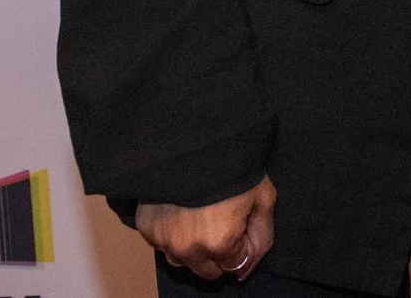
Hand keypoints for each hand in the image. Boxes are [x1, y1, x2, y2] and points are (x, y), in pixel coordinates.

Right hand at [135, 176, 275, 281]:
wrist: (197, 140)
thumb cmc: (235, 166)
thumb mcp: (263, 199)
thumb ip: (261, 238)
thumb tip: (246, 269)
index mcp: (220, 244)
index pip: (234, 265)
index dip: (242, 245)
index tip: (241, 223)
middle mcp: (188, 249)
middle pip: (207, 270)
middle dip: (219, 253)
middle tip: (222, 221)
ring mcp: (164, 240)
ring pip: (182, 260)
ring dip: (193, 248)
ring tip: (200, 217)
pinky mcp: (147, 227)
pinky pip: (162, 244)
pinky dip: (172, 234)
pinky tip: (182, 211)